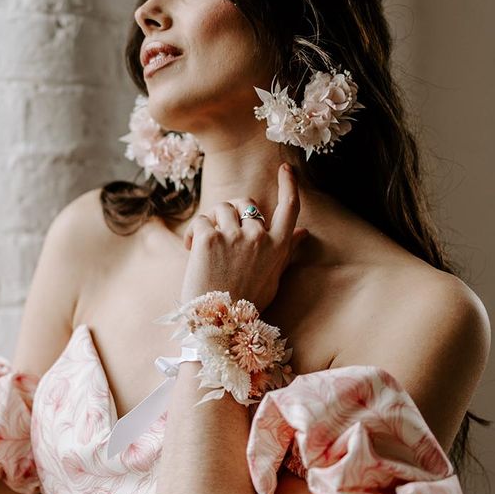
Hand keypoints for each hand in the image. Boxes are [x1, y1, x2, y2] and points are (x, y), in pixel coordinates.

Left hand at [181, 163, 308, 310]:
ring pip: (221, 208)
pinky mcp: (209, 239)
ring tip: (205, 246)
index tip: (286, 170)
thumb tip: (304, 233)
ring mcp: (234, 236)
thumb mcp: (273, 278)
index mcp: (277, 247)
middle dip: (233, 211)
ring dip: (212, 221)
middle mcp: (258, 237)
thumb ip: (286, 251)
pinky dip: (193, 233)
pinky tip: (191, 251)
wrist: (219, 323)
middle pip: (246, 203)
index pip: (289, 208)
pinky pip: (201, 221)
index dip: (290, 185)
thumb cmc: (246, 303)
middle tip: (221, 233)